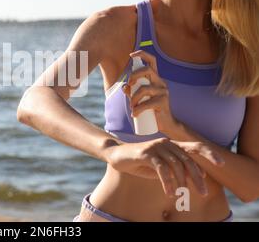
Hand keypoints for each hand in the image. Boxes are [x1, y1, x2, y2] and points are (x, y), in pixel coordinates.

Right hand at [105, 138, 224, 196]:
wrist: (116, 155)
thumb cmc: (138, 162)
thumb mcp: (158, 167)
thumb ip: (172, 170)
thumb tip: (188, 179)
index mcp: (171, 145)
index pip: (194, 147)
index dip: (208, 153)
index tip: (221, 164)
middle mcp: (166, 143)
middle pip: (188, 160)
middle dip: (197, 178)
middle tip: (202, 192)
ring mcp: (156, 147)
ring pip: (176, 165)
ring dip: (181, 182)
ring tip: (182, 195)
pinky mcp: (147, 153)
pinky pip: (162, 169)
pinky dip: (167, 182)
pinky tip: (169, 192)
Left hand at [122, 50, 177, 133]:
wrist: (166, 124)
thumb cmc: (150, 110)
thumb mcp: (139, 99)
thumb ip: (131, 92)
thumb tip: (124, 87)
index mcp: (155, 79)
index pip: (152, 61)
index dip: (142, 54)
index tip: (131, 54)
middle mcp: (160, 82)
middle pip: (148, 70)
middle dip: (134, 75)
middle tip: (129, 85)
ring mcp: (163, 92)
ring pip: (144, 89)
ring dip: (134, 98)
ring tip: (132, 107)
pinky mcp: (163, 102)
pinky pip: (147, 103)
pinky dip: (138, 109)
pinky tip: (134, 114)